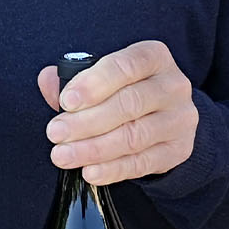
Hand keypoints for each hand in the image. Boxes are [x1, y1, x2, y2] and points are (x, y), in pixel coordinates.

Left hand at [35, 41, 197, 185]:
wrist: (164, 116)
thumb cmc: (125, 89)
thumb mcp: (103, 76)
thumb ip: (74, 77)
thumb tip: (48, 81)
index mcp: (154, 57)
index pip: (126, 66)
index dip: (95, 83)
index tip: (66, 101)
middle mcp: (173, 86)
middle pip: (129, 104)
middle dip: (87, 121)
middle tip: (55, 132)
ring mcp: (179, 119)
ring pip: (134, 136)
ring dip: (93, 148)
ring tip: (63, 155)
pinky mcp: (178, 150)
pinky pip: (143, 163)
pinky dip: (113, 169)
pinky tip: (89, 171)